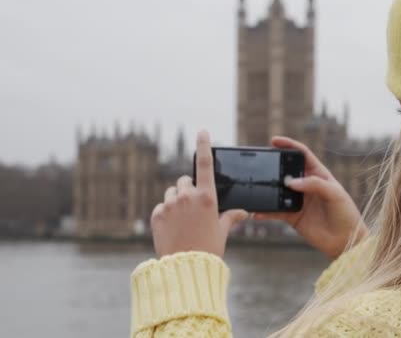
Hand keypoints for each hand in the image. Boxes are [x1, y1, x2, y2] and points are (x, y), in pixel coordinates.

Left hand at [151, 131, 247, 257]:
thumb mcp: (221, 232)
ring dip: (176, 201)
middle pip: (185, 181)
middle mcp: (187, 197)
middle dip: (188, 189)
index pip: (205, 164)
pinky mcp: (156, 215)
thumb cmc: (208, 249)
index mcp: (207, 197)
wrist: (185, 269)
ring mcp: (170, 205)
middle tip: (193, 207)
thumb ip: (230, 217)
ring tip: (183, 221)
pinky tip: (173, 229)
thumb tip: (243, 212)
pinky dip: (166, 214)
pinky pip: (161, 207)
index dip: (203, 145)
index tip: (202, 132)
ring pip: (171, 193)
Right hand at [254, 137, 367, 259]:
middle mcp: (306, 185)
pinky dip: (266, 212)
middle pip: (287, 171)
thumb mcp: (335, 194)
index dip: (289, 145)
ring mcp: (298, 200)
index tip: (274, 141)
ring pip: (279, 191)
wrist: (346, 241)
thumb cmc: (346, 214)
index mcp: (319, 174)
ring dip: (268, 190)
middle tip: (263, 166)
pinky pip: (275, 211)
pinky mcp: (292, 216)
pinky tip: (257, 212)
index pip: (302, 154)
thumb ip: (314, 184)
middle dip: (274, 167)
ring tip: (257, 188)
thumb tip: (291, 182)